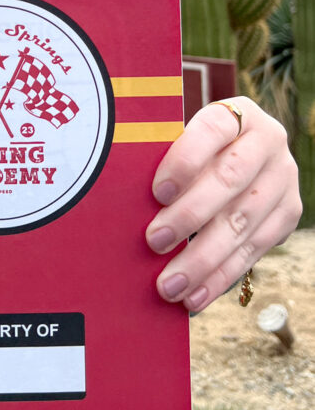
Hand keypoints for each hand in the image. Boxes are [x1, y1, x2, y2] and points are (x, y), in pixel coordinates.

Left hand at [146, 97, 301, 310]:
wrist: (240, 154)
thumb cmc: (192, 150)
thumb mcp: (180, 140)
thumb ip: (160, 158)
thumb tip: (119, 199)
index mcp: (237, 114)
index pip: (212, 130)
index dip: (185, 160)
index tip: (157, 192)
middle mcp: (268, 141)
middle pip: (229, 180)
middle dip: (189, 216)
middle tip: (153, 242)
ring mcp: (283, 177)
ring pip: (243, 222)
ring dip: (203, 259)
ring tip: (170, 285)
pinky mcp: (289, 212)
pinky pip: (255, 249)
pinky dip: (222, 276)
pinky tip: (195, 296)